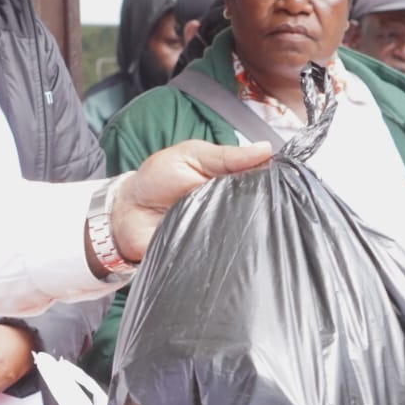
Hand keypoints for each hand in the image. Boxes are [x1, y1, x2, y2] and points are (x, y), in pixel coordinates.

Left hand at [112, 139, 271, 260]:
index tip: (279, 175)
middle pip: (260, 209)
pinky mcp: (207, 255)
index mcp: (231, 181)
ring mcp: (221, 232)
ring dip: (242, 226)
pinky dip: (223, 250)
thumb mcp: (192, 155)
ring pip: (246, 233)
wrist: (125, 214)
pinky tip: (219, 240)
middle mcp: (231, 207)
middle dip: (260, 204)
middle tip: (249, 196)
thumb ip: (226, 156)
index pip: (263, 180)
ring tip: (228, 217)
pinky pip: (224, 255)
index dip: (273, 179)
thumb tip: (265, 149)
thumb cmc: (156, 180)